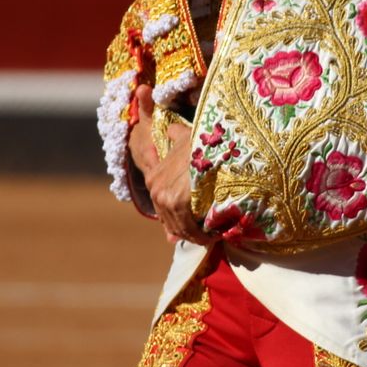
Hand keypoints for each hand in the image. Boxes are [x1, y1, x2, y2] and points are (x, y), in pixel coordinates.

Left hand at [130, 85, 207, 243]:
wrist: (214, 146)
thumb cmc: (202, 142)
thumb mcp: (185, 137)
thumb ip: (175, 135)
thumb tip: (170, 129)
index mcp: (153, 177)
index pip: (163, 207)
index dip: (177, 218)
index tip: (192, 225)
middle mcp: (155, 188)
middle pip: (170, 219)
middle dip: (186, 229)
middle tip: (203, 233)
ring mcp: (164, 197)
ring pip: (179, 225)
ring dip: (194, 234)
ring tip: (210, 237)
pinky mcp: (176, 204)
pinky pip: (188, 227)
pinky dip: (200, 235)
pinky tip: (211, 237)